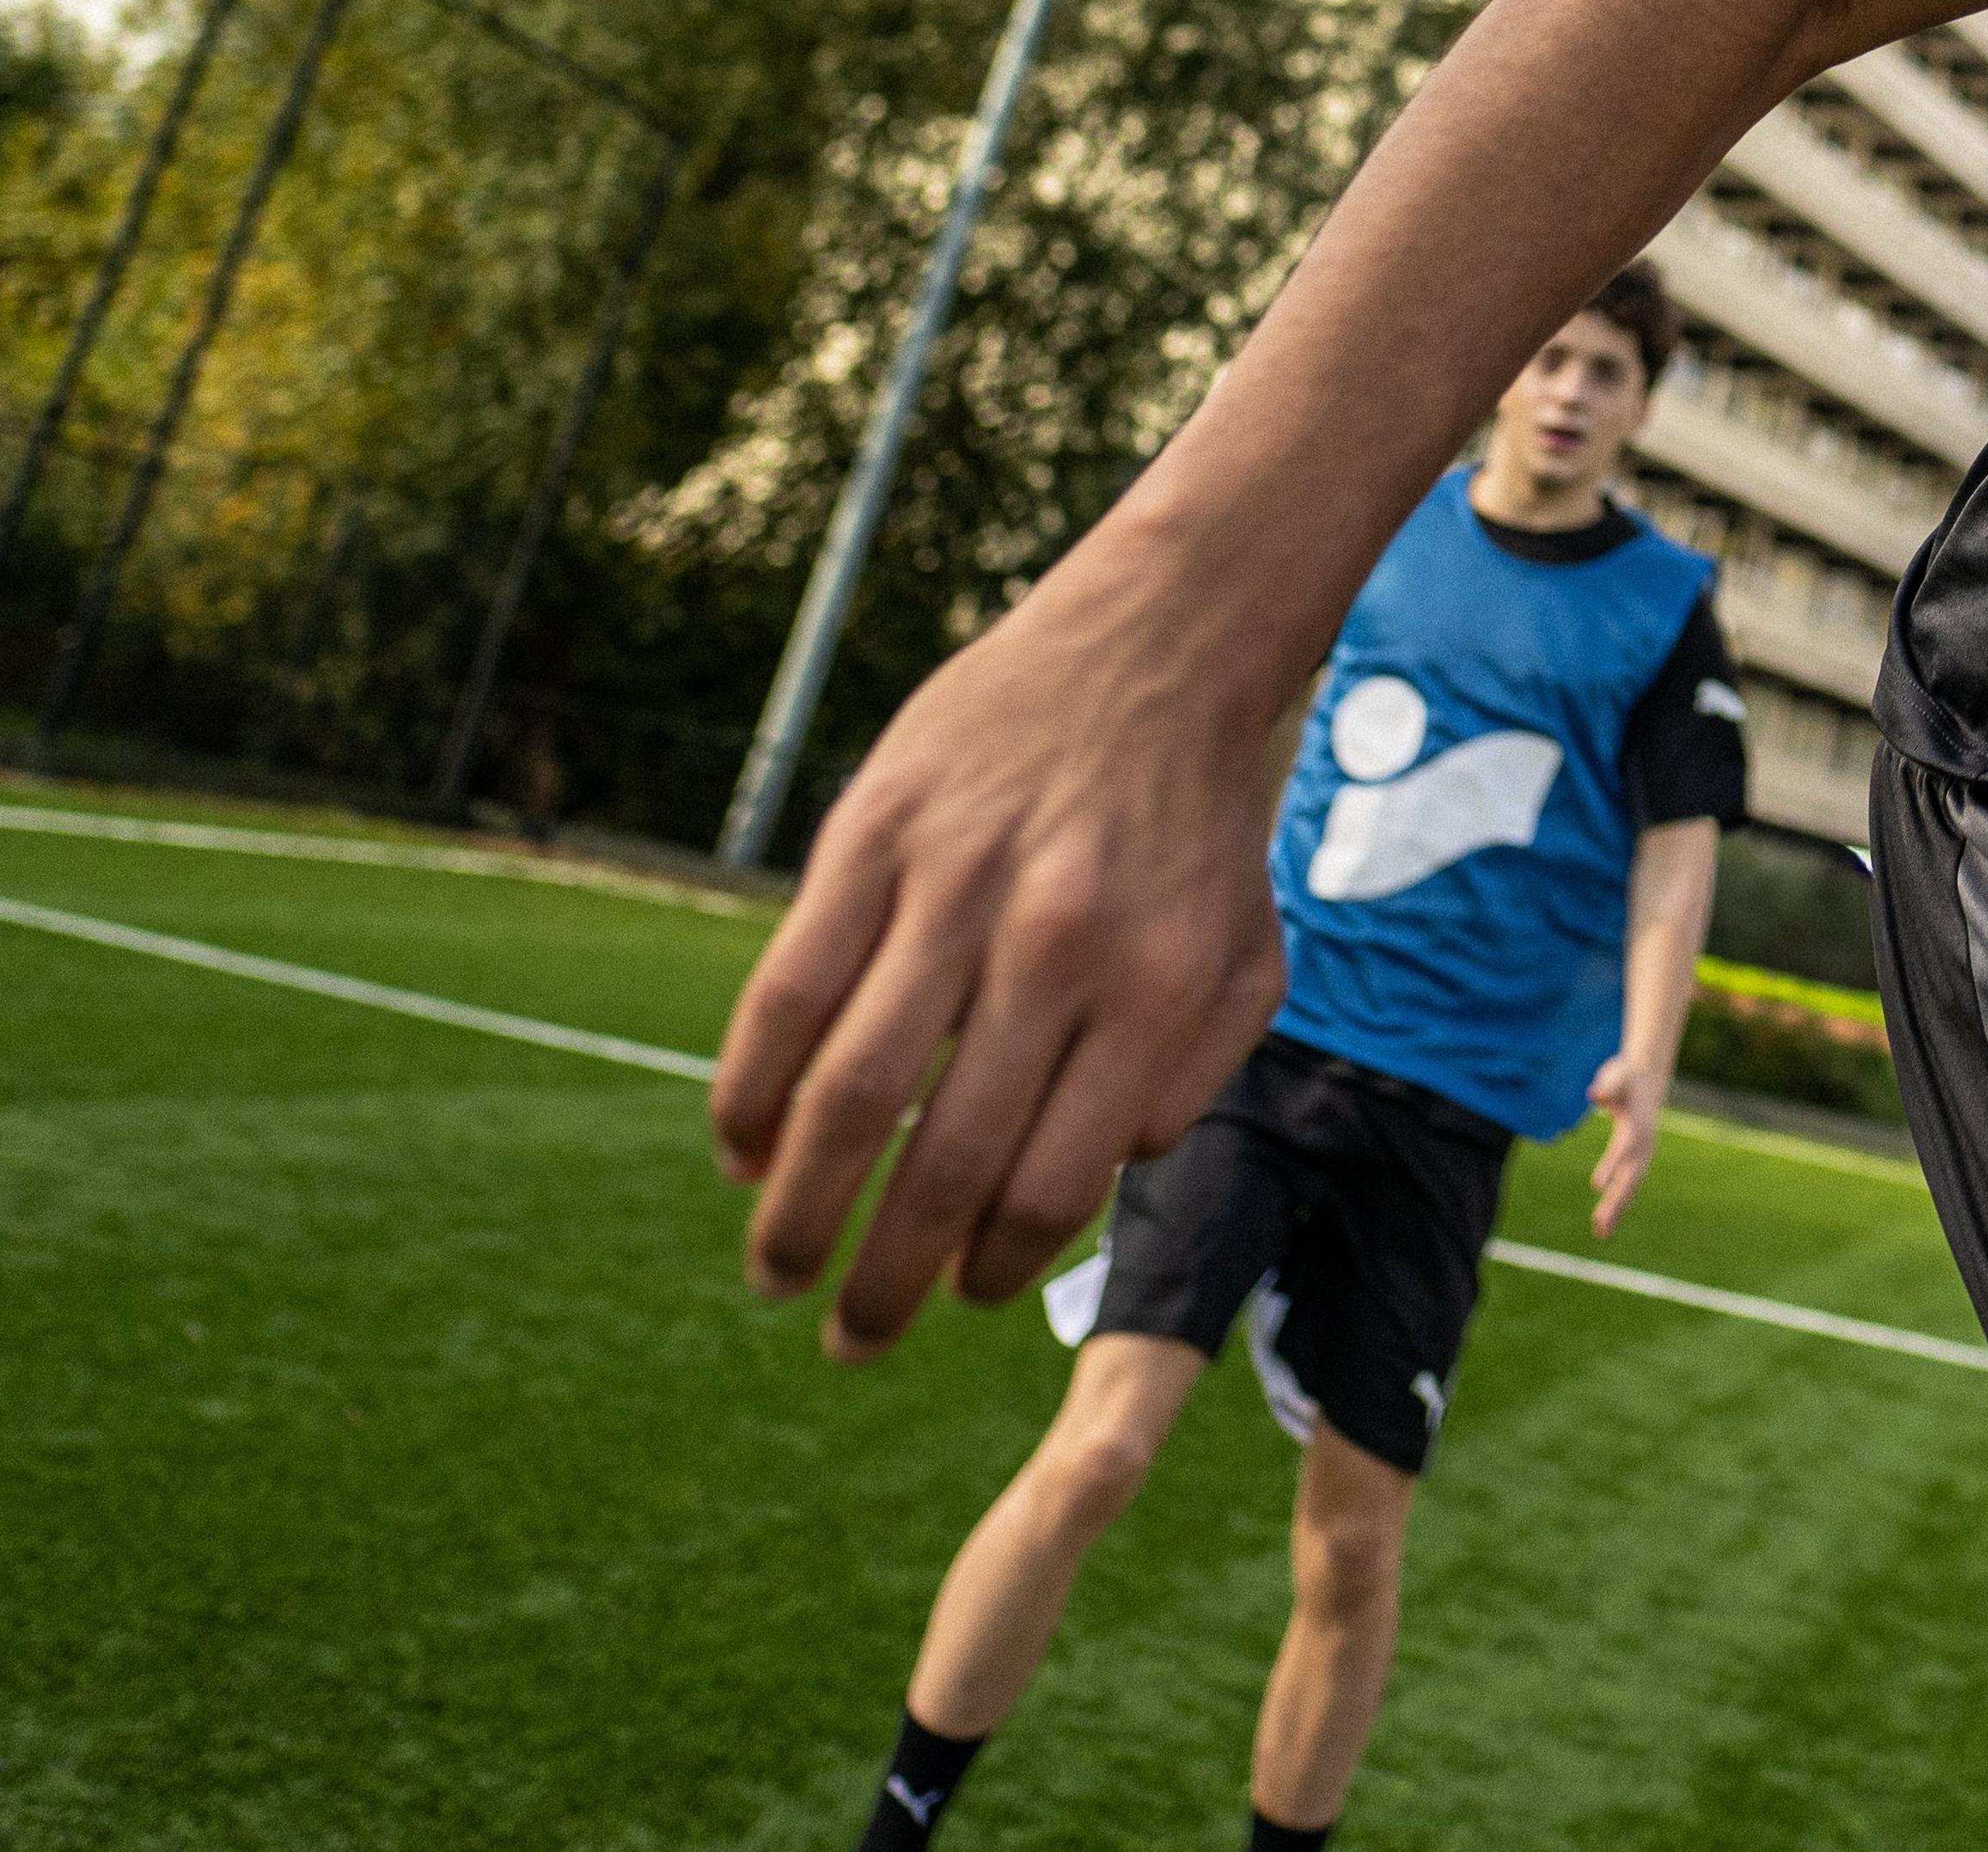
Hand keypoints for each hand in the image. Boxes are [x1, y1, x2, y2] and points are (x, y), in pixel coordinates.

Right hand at [708, 581, 1288, 1355]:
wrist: (1157, 645)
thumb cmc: (1195, 828)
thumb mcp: (1246, 958)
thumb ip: (1192, 1082)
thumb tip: (1095, 1183)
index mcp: (1150, 992)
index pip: (1050, 1185)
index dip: (995, 1268)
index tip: (961, 1299)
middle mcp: (1053, 948)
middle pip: (940, 1163)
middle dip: (884, 1280)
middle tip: (849, 1341)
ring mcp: (953, 888)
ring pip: (849, 1092)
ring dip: (798, 1209)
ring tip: (777, 1273)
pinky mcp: (869, 834)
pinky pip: (790, 990)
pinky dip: (751, 1089)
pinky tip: (741, 1153)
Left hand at [1587, 1045, 1672, 1237]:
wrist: (1647, 1078)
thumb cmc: (1625, 1076)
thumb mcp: (1616, 1075)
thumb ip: (1607, 1085)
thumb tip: (1594, 1094)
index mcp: (1637, 1125)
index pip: (1623, 1149)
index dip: (1611, 1166)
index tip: (1596, 1186)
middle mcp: (1643, 1145)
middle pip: (1629, 1177)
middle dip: (1615, 1201)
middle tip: (1599, 1224)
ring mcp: (1643, 1154)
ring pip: (1630, 1187)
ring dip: (1617, 1210)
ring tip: (1600, 1233)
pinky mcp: (1638, 1159)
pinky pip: (1629, 1186)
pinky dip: (1619, 1204)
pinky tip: (1605, 1223)